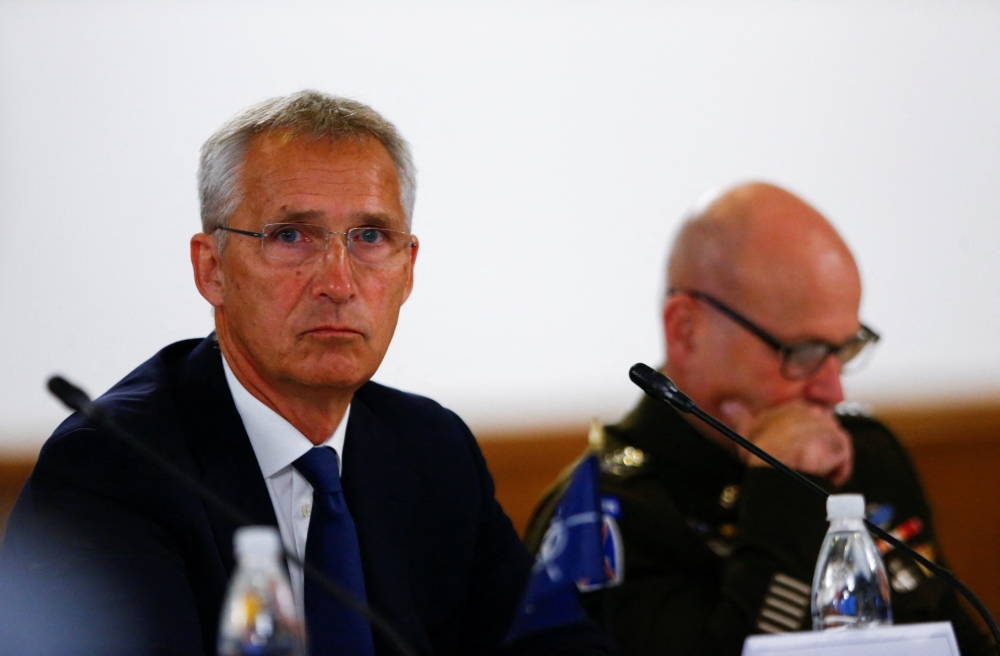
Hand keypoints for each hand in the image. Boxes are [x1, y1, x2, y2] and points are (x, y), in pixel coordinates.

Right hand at [719, 399, 853, 485]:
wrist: (778, 466)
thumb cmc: (761, 451)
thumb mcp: (746, 432)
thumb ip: (740, 416)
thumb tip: (727, 404)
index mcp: (793, 406)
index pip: (805, 420)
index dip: (800, 439)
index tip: (793, 453)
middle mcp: (814, 411)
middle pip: (821, 432)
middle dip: (816, 448)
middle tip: (803, 466)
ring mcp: (829, 426)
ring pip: (832, 447)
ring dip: (825, 462)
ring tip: (811, 474)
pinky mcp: (841, 443)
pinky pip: (842, 461)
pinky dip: (835, 472)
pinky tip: (822, 478)